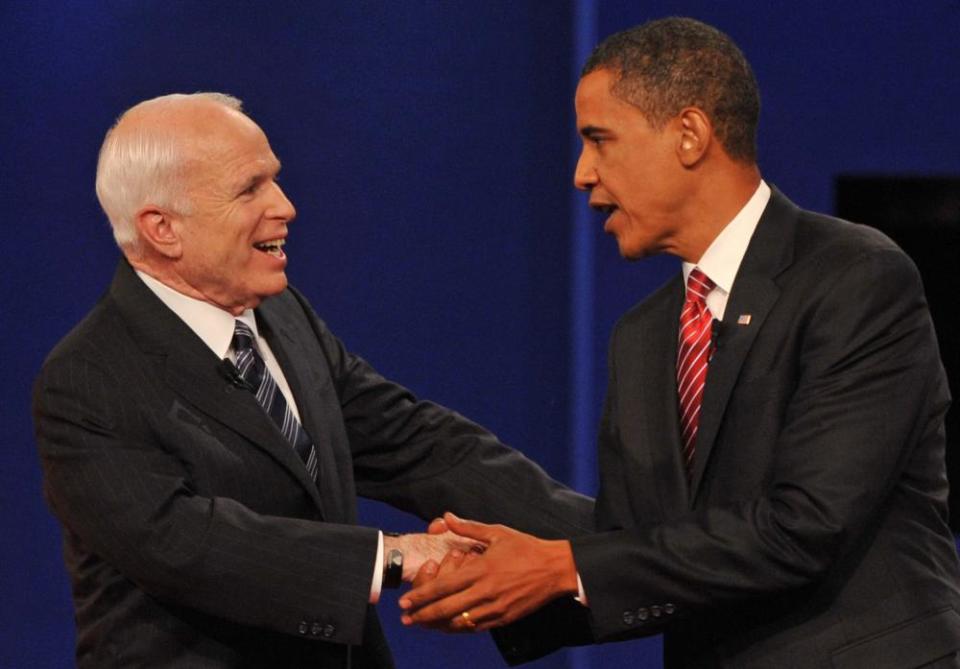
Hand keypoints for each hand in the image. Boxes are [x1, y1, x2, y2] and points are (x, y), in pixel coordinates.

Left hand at [398, 513, 578, 630]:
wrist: (555, 569)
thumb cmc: (526, 547)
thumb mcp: (497, 533)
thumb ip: (468, 527)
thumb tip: (445, 517)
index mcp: (481, 569)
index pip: (444, 586)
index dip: (422, 595)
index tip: (405, 601)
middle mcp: (486, 591)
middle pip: (446, 608)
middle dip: (422, 615)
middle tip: (405, 619)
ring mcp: (495, 607)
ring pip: (459, 622)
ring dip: (438, 625)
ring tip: (423, 624)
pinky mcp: (504, 618)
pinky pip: (476, 627)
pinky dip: (459, 628)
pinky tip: (449, 626)